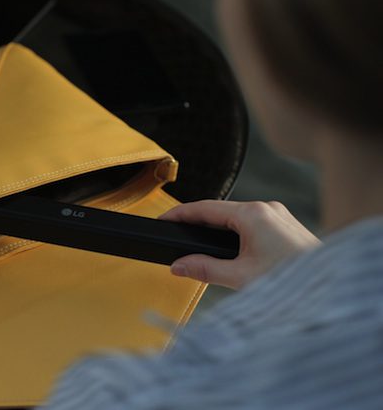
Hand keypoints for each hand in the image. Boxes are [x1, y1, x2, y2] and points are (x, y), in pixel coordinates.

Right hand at [158, 200, 319, 289]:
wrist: (332, 288)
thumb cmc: (293, 282)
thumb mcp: (241, 277)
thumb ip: (205, 269)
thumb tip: (178, 266)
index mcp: (253, 215)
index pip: (205, 208)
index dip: (180, 214)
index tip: (162, 219)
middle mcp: (266, 208)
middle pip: (220, 211)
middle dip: (197, 223)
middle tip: (176, 234)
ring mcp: (278, 215)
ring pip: (237, 217)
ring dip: (217, 229)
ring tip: (198, 242)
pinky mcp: (285, 225)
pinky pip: (252, 222)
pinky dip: (235, 232)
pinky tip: (228, 246)